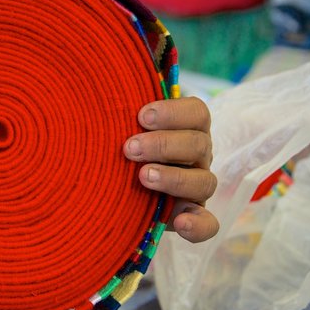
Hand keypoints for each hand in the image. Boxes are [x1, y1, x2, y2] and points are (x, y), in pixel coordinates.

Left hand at [124, 97, 218, 242]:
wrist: (117, 185)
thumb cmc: (123, 144)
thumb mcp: (124, 125)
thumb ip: (121, 109)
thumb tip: (101, 84)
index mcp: (188, 127)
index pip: (196, 113)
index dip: (172, 113)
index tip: (141, 116)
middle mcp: (198, 154)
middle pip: (198, 144)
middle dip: (162, 145)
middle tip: (129, 149)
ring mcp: (198, 184)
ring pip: (204, 181)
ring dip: (173, 178)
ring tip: (143, 177)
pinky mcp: (193, 215)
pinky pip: (208, 223)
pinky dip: (198, 226)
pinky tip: (180, 224)